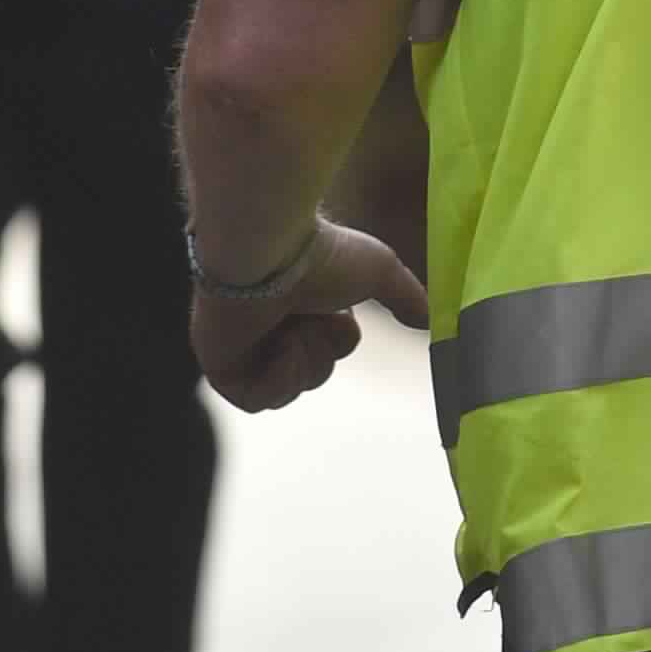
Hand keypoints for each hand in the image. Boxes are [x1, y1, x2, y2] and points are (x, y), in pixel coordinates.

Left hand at [191, 222, 427, 413]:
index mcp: (298, 302)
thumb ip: (404, 296)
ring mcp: (242, 347)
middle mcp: (269, 325)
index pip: (329, 349)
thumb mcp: (379, 271)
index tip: (335, 310)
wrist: (268, 251)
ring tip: (290, 328)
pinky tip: (278, 345)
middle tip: (311, 319)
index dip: (339, 337)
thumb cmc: (322, 253)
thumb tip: (430, 319)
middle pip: (312, 373)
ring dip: (301, 359)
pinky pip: (258, 400)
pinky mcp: (220, 366)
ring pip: (287, 389)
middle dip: (321, 350)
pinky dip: (277, 377)